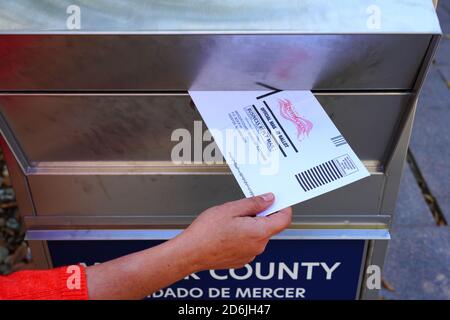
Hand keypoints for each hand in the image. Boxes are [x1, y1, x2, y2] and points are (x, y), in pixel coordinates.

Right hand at [172, 193, 291, 271]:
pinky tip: (226, 232)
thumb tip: (269, 199)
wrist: (190, 253)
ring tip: (229, 221)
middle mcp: (258, 246)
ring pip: (257, 235)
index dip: (283, 207)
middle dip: (260, 215)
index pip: (284, 219)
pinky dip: (242, 236)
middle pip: (270, 226)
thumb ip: (253, 203)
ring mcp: (250, 255)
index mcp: (259, 232)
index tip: (276, 199)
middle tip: (242, 207)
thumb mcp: (230, 209)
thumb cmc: (206, 232)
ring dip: (250, 226)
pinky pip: (248, 244)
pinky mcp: (241, 260)